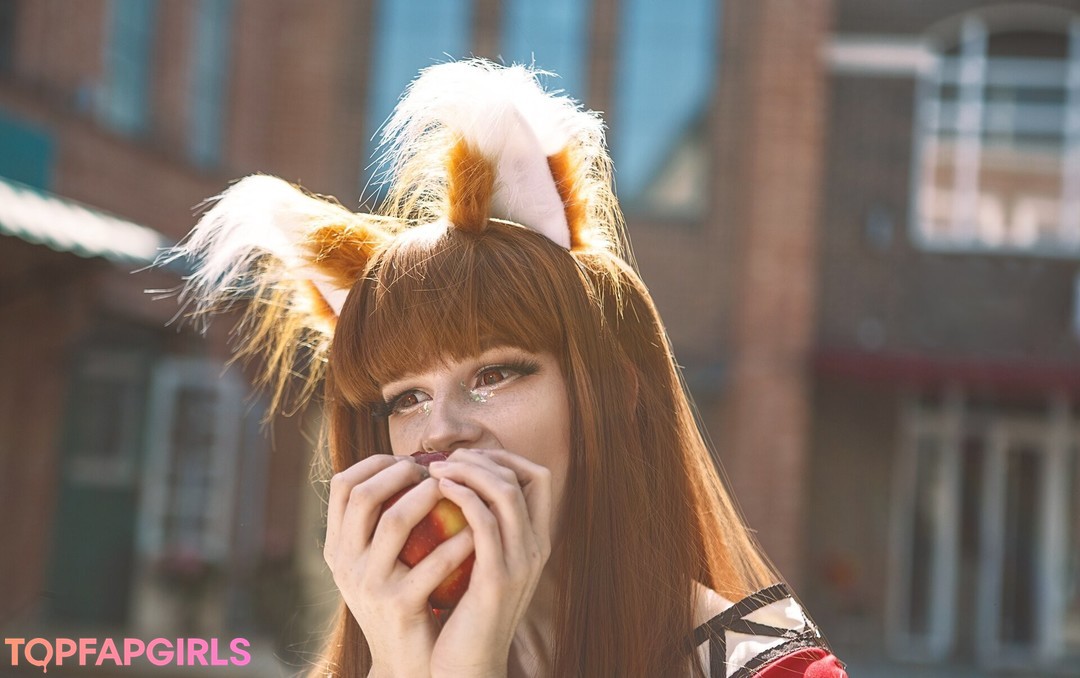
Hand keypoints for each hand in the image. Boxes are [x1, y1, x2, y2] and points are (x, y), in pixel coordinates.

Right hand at [323, 454, 475, 676]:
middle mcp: (345, 564)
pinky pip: (432, 563)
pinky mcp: (400, 606)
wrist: (405, 662)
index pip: (342, 485)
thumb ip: (379, 524)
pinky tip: (475, 532)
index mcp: (337, 548)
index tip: (407, 460)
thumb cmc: (401, 600)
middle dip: (400, 472)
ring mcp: (369, 585)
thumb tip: (406, 467)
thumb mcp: (376, 564)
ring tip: (452, 490)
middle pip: (363, 496)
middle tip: (433, 470)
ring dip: (428, 497)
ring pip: (394, 522)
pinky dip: (456, 542)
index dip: (375, 463)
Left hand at [424, 448, 552, 677]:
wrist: (467, 668)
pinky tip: (439, 490)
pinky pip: (485, 522)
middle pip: (527, 476)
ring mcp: (521, 563)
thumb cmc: (464, 614)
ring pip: (507, 492)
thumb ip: (480, 530)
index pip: (539, 477)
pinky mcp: (497, 578)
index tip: (467, 457)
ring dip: (470, 470)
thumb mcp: (479, 565)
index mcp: (536, 542)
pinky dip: (464, 496)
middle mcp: (537, 548)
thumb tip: (455, 486)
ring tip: (436, 469)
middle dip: (485, 457)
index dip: (505, 456)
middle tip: (446, 459)